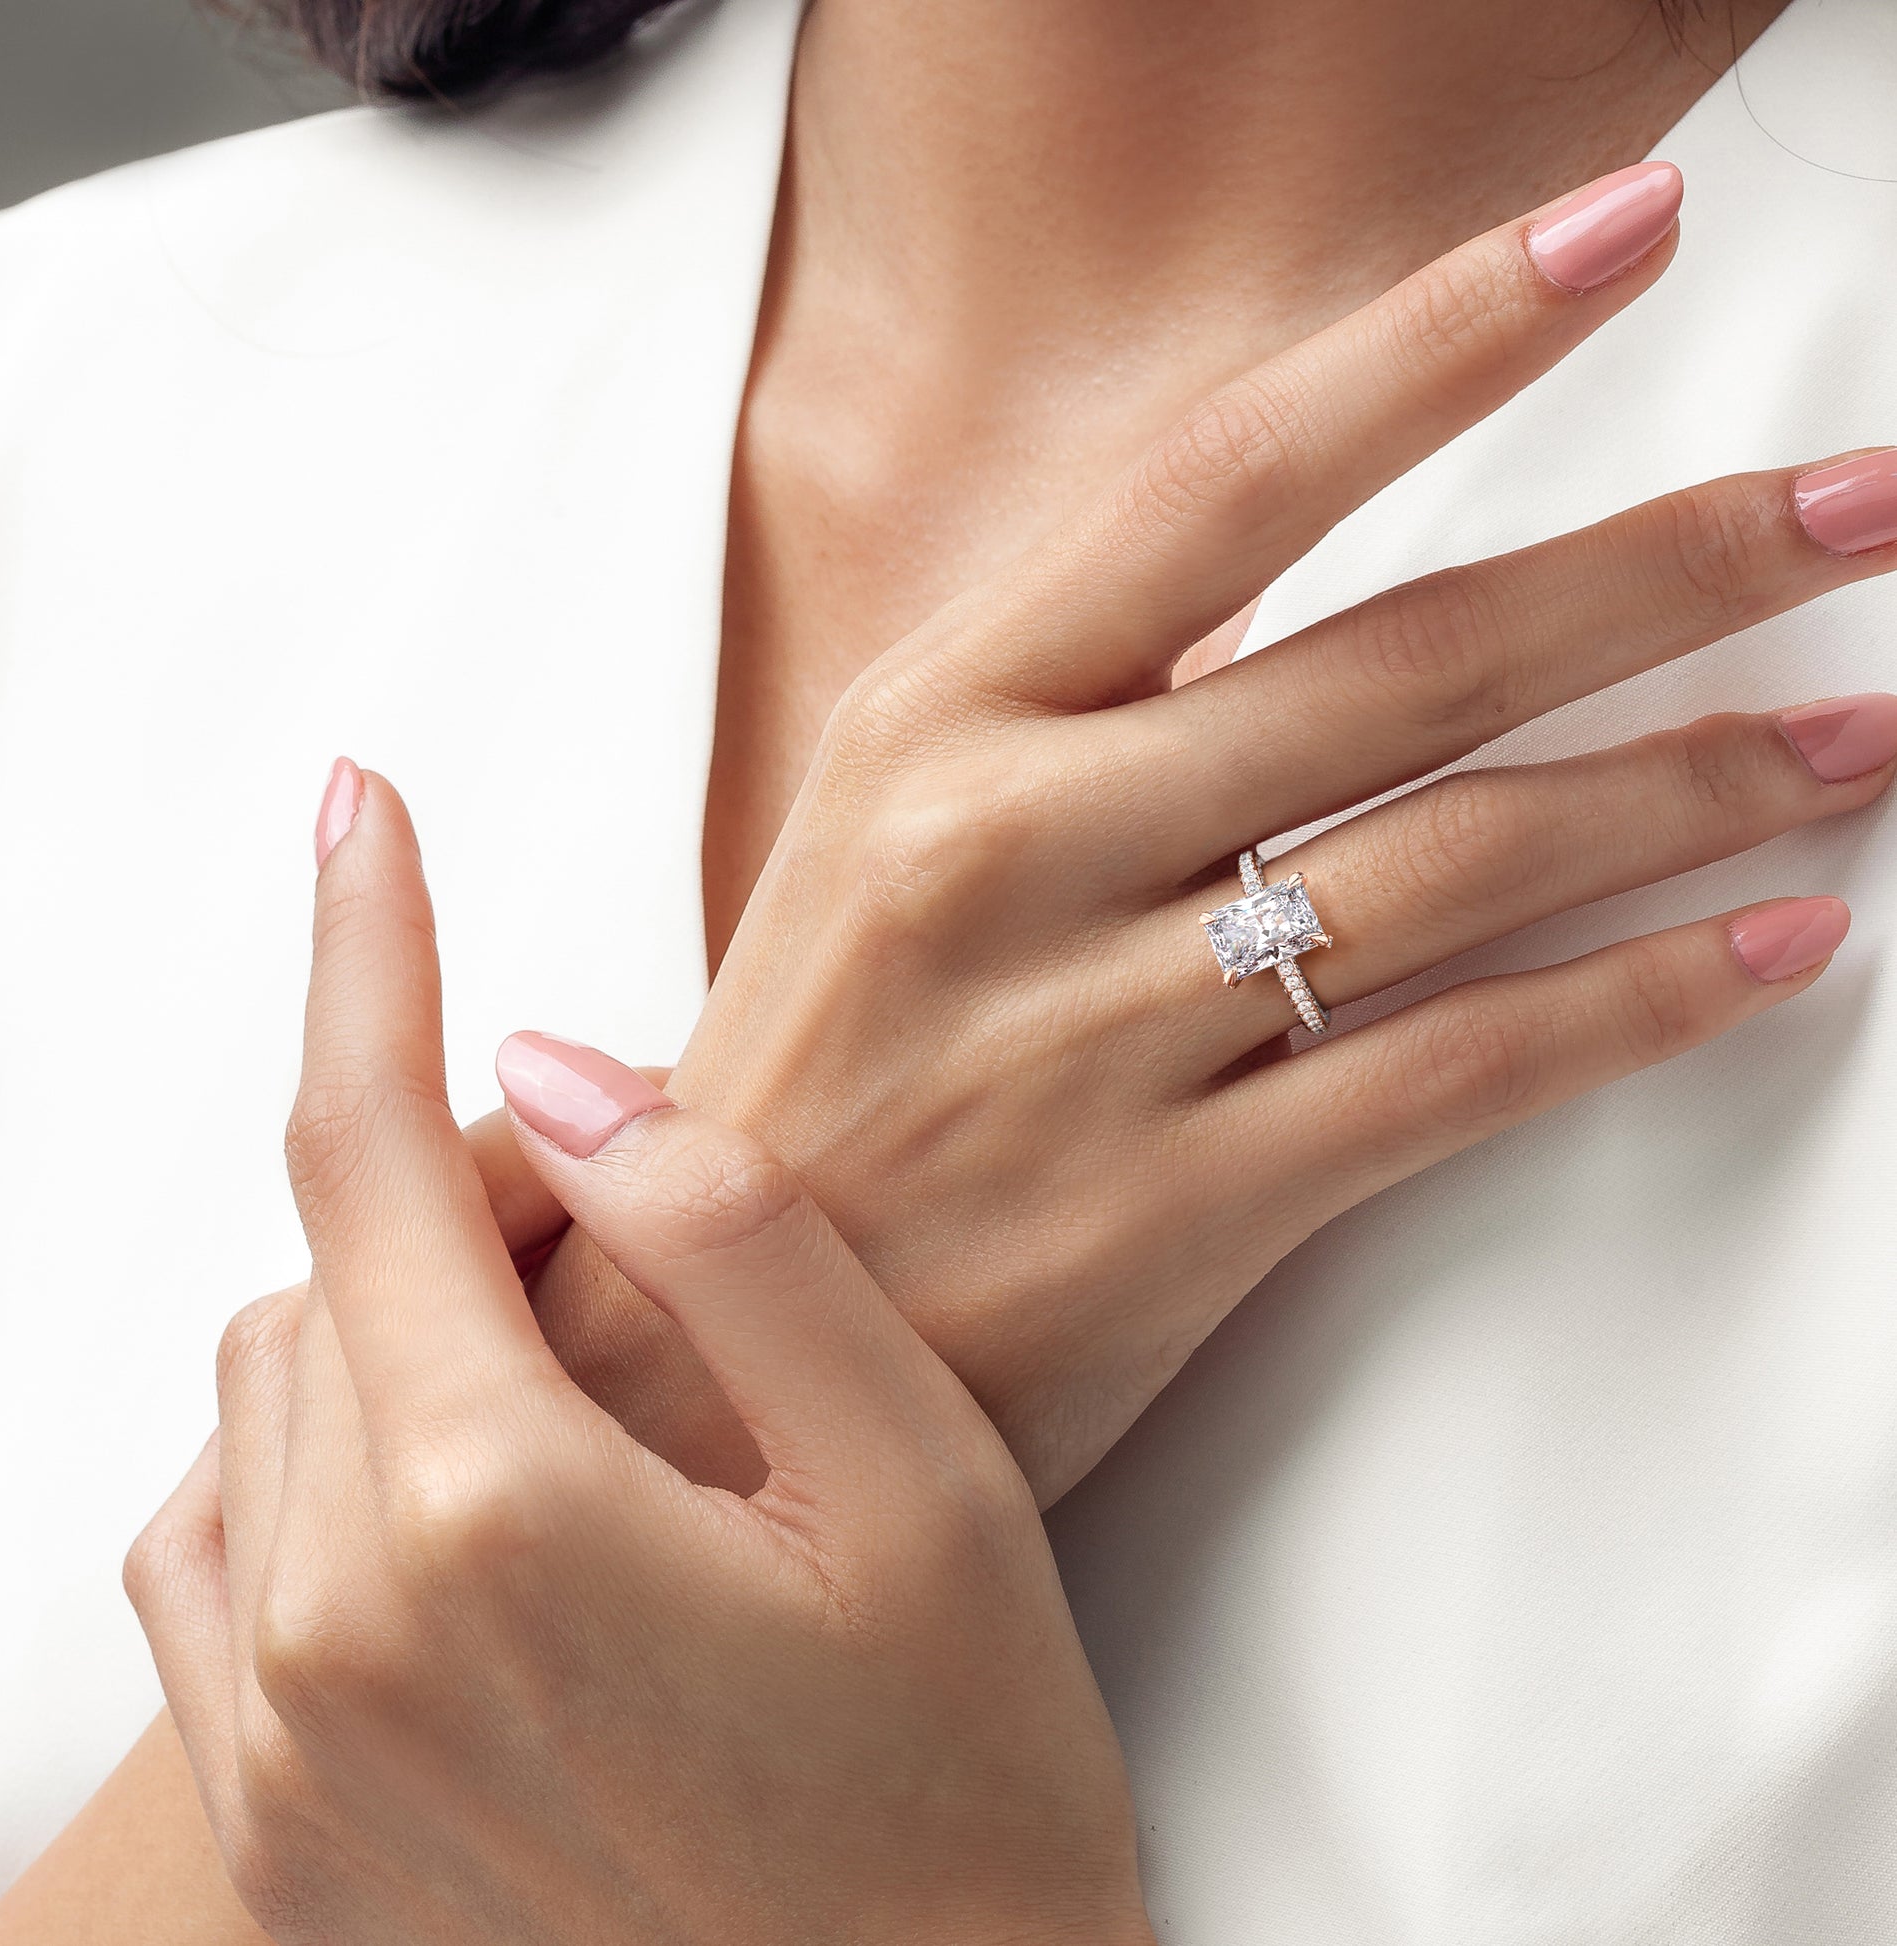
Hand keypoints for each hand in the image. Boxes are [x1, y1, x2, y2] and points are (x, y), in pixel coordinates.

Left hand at [125, 776, 1152, 1945]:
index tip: (359, 807)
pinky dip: (320, 1463)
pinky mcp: (279, 1832)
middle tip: (646, 1255)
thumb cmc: (963, 1799)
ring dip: (405, 1333)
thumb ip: (736, 1243)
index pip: (374, 1149)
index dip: (373, 948)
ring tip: (603, 1414)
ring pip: (269, 1393)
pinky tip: (480, 1509)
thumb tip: (557, 1071)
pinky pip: (216, 1545)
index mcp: (493, 1518)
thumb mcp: (926, 1484)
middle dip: (467, 1199)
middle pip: (330, 1268)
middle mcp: (330, 1637)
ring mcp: (281, 1752)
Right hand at [529, 162, 1896, 1503]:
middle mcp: (1007, 845)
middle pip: (1401, 663)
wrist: (697, 1331)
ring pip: (1457, 862)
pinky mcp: (1161, 1212)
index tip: (1616, 238)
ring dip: (1692, 789)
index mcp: (936, 716)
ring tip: (1850, 736)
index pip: (1226, 477)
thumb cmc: (809, 1073)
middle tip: (1855, 512)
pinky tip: (1764, 952)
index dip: (1439, 344)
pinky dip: (1632, 1006)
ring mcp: (1084, 1034)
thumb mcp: (885, 829)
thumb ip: (1075, 705)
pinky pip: (1452, 1076)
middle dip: (1667, 570)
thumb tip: (1302, 586)